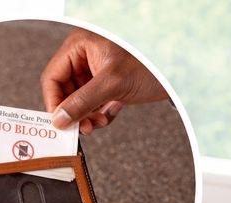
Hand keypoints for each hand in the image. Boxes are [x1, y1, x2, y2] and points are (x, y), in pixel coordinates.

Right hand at [41, 27, 168, 133]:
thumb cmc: (150, 64)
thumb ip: (82, 102)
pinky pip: (92, 103)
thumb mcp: (112, 84)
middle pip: (64, 91)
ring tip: (97, 123)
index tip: (59, 122)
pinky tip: (109, 112)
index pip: (53, 77)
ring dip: (86, 116)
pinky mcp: (106, 83)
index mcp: (80, 46)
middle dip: (73, 112)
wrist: (178, 73)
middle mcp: (84, 57)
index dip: (54, 102)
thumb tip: (59, 118)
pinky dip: (98, 113)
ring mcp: (95, 71)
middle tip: (81, 127)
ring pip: (77, 100)